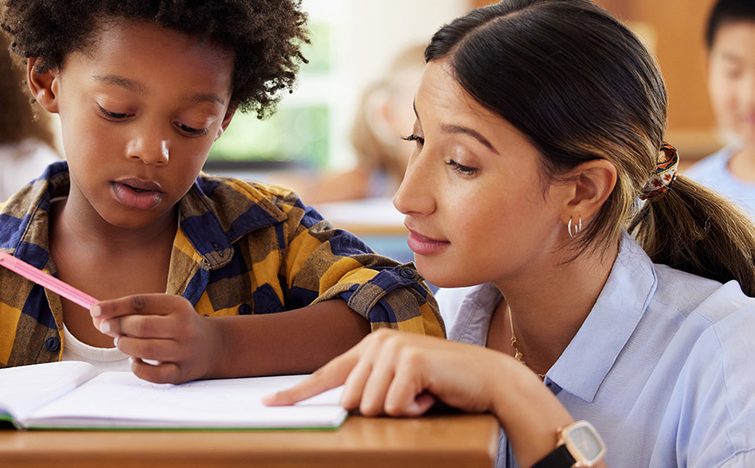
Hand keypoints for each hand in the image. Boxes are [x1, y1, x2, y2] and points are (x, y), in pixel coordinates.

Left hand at [90, 294, 220, 383]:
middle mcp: (184, 327)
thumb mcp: (163, 310)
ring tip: (122, 343)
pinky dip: (136, 367)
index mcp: (177, 305)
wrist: (213, 347)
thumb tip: (97, 317)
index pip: (140, 302)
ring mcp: (184, 352)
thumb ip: (132, 312)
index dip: (114, 306)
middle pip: (141, 326)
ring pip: (145, 350)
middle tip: (106, 328)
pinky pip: (151, 374)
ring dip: (125, 346)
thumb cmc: (177, 326)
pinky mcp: (181, 373)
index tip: (94, 311)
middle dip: (117, 327)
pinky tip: (135, 360)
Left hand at [263, 329, 507, 416]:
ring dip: (400, 411)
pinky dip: (415, 410)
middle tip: (411, 398)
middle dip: (381, 410)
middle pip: (351, 400)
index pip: (327, 374)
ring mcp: (394, 348)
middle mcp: (378, 342)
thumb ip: (371, 388)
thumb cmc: (443, 386)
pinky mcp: (411, 360)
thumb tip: (345, 406)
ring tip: (423, 395)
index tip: (268, 404)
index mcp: (370, 347)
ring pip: (370, 406)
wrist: (486, 378)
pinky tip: (431, 395)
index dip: (297, 393)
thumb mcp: (399, 385)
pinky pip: (394, 406)